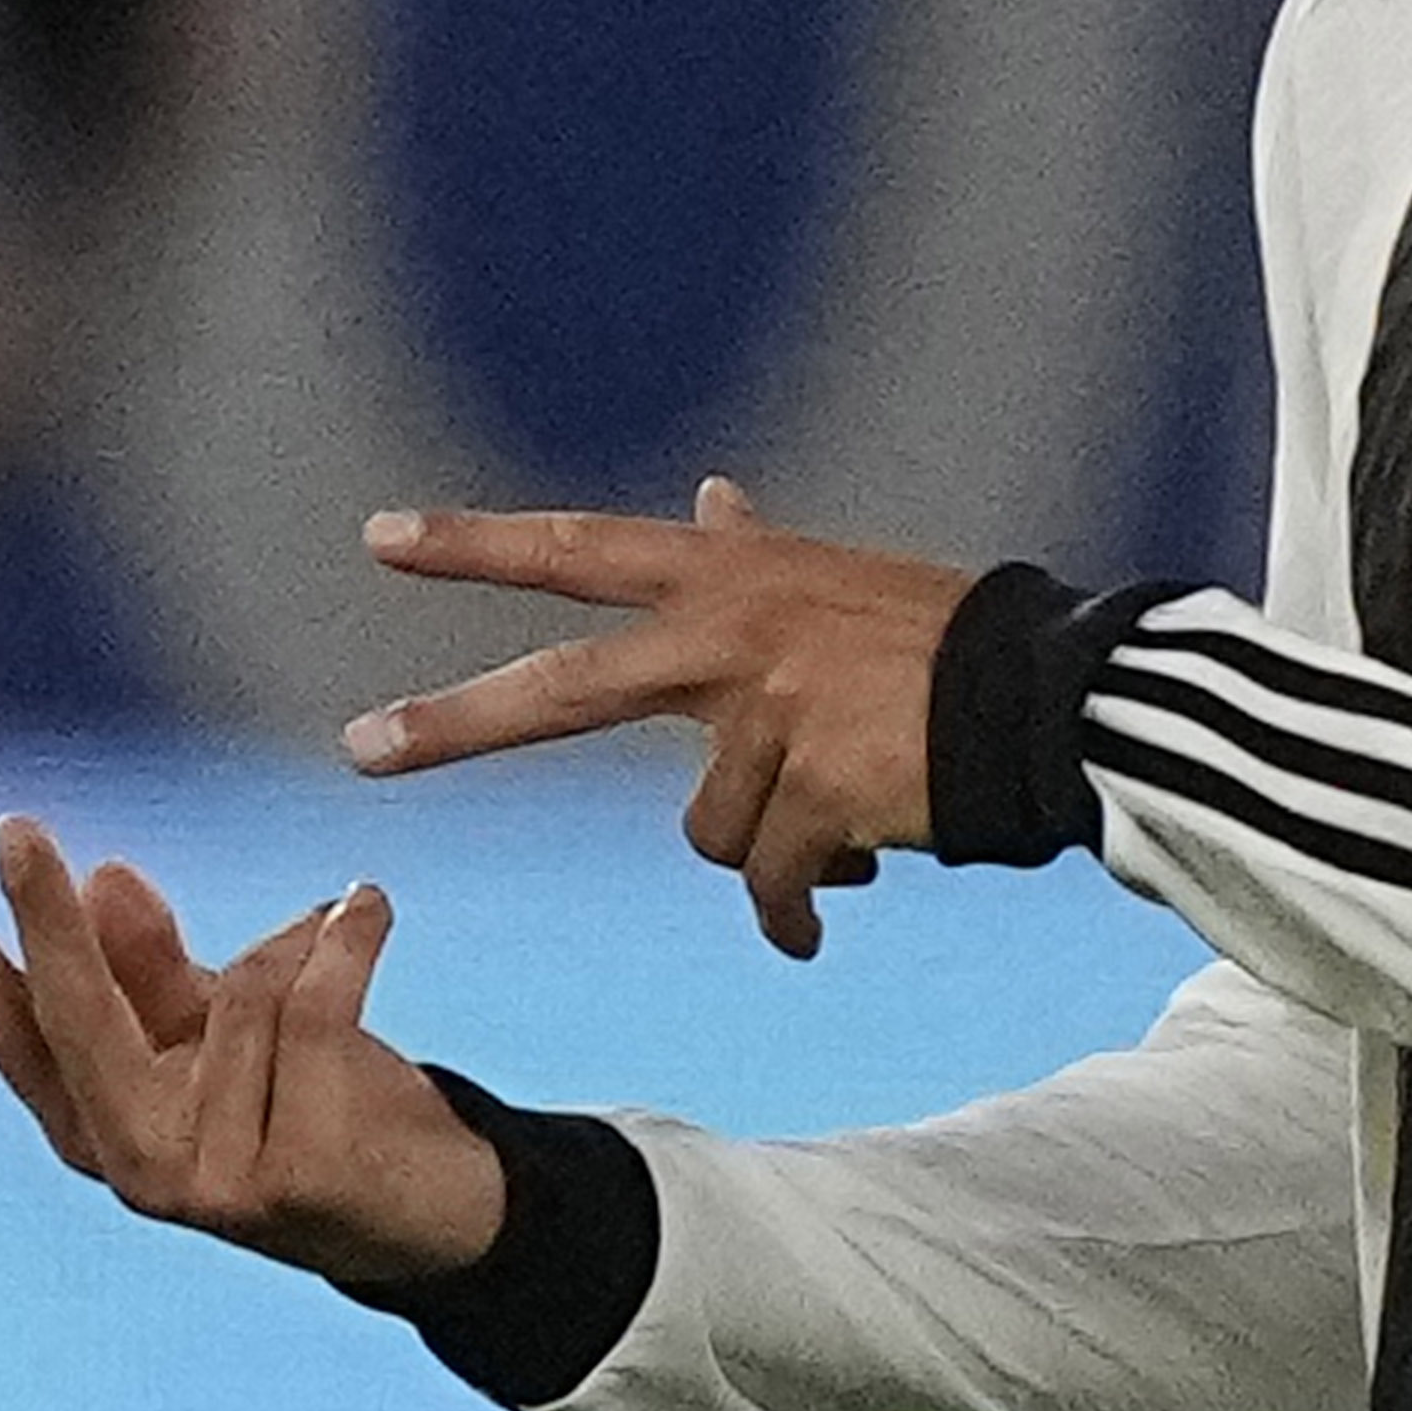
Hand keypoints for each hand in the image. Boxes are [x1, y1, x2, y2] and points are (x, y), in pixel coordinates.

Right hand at [0, 817, 506, 1291]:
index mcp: (96, 1123)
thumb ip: (156, 970)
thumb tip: (102, 877)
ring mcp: (210, 1184)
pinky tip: (367, 907)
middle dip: (42, 920)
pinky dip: (344, 944)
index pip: (6, 1023)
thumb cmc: (317, 1106)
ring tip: (335, 930)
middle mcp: (135, 1163)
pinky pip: (310, 1010)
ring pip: (232, 994)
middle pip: (71, 1018)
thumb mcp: (220, 1030)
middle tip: (15, 828)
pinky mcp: (293, 1179)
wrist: (430, 1212)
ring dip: (291, 943)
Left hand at [343, 475, 971, 954]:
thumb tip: (708, 489)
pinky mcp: (815, 796)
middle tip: (361, 750)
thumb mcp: (831, 577)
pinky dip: (791, 915)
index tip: (383, 537)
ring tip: (840, 826)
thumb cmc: (939, 642)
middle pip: (564, 690)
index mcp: (733, 576)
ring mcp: (772, 716)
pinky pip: (768, 885)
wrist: (1049, 702)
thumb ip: (752, 548)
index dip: (479, 544)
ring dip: (765, 849)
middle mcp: (735, 635)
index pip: (580, 551)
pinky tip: (818, 921)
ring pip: (708, 830)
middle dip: (453, 725)